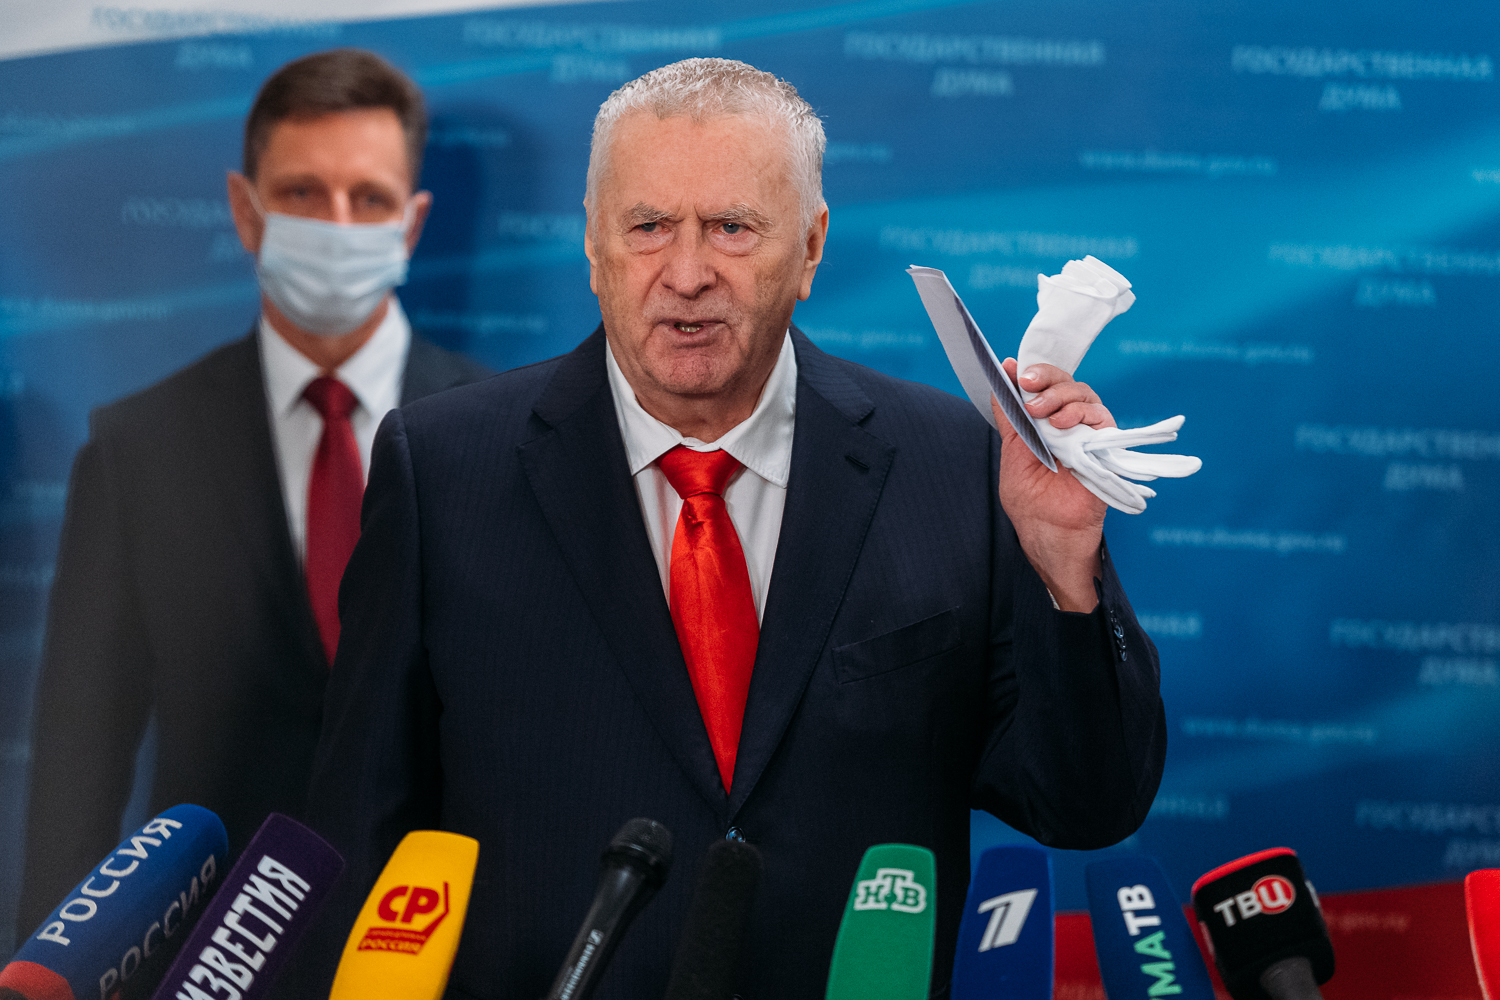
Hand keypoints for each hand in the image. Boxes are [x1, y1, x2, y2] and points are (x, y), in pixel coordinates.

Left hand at [993, 358, 1106, 611]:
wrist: (1047, 531)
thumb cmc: (1029, 498)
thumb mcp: (1012, 450)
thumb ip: (1009, 415)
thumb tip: (1003, 376)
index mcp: (1045, 422)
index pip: (1046, 385)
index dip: (1034, 373)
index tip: (1015, 370)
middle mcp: (1069, 423)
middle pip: (1067, 383)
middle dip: (1047, 379)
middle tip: (1028, 387)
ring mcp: (1088, 434)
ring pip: (1084, 396)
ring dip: (1061, 397)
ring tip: (1042, 413)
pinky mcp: (1106, 447)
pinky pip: (1101, 418)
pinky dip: (1082, 414)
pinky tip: (1063, 423)